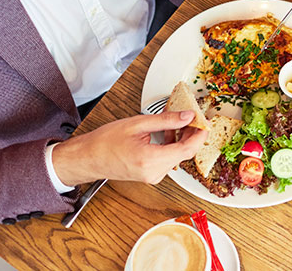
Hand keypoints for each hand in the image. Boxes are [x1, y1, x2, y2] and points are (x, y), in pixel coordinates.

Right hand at [52, 111, 207, 185]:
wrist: (87, 158)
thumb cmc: (105, 142)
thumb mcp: (138, 124)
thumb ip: (166, 120)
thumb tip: (188, 116)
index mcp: (151, 160)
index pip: (187, 149)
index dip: (200, 134)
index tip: (205, 122)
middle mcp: (154, 172)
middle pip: (185, 153)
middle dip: (191, 134)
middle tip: (191, 116)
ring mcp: (152, 176)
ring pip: (177, 156)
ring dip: (180, 139)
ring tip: (174, 122)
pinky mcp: (150, 175)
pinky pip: (168, 159)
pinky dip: (171, 145)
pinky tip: (166, 133)